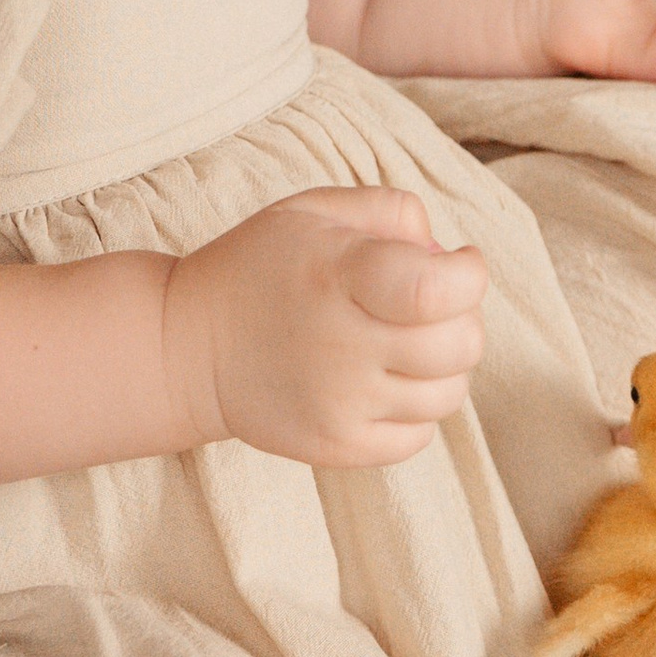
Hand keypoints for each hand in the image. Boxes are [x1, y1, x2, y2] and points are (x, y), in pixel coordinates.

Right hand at [164, 187, 486, 466]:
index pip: (441, 290)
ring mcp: (341, 404)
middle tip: (434, 309)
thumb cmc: (260, 268)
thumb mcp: (313, 211)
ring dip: (443, 367)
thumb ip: (388, 210)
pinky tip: (385, 382)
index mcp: (340, 276)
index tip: (459, 266)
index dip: (469, 276)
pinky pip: (418, 437)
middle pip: (460, 346)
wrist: (186, 347)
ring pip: (447, 396)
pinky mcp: (336, 446)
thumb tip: (445, 252)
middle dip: (463, 320)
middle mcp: (342, 345)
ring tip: (407, 345)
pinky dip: (416, 410)